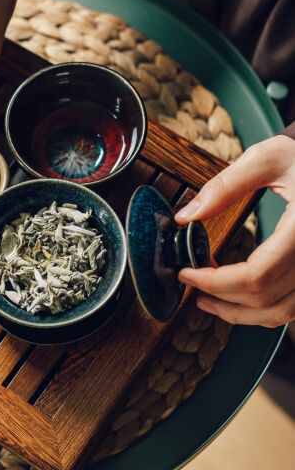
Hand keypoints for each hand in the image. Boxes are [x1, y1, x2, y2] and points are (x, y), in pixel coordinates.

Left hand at [174, 134, 294, 327]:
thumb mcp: (267, 158)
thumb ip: (224, 186)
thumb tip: (185, 216)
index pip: (256, 276)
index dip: (215, 282)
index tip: (187, 273)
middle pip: (265, 299)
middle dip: (220, 297)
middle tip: (190, 283)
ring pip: (281, 312)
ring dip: (240, 311)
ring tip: (207, 299)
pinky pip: (292, 305)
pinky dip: (262, 306)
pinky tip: (237, 294)